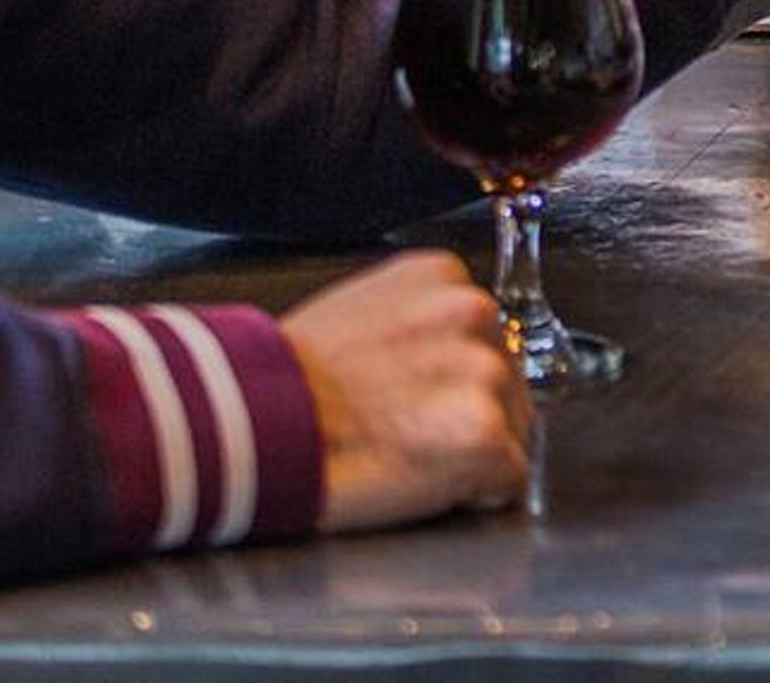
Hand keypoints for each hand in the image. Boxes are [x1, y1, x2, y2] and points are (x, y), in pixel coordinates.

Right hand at [287, 251, 531, 531]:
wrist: (257, 429)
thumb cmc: (286, 384)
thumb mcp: (352, 314)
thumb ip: (410, 325)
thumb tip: (430, 354)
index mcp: (439, 277)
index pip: (480, 335)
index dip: (447, 379)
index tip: (412, 397)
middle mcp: (473, 313)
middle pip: (504, 379)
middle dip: (467, 411)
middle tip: (403, 431)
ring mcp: (483, 373)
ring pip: (512, 428)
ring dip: (472, 450)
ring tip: (404, 453)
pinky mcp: (485, 434)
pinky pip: (508, 479)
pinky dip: (475, 492)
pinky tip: (420, 480)